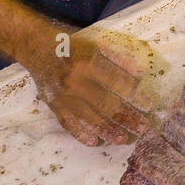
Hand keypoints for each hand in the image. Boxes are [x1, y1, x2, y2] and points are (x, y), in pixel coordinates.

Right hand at [28, 28, 155, 146]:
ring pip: (88, 117)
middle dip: (126, 117)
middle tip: (142, 128)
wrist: (35, 46)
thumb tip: (139, 73)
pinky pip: (67, 122)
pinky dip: (80, 134)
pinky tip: (94, 142)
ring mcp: (62, 95)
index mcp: (87, 61)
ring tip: (123, 139)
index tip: (148, 106)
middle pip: (105, 103)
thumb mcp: (94, 43)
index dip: (134, 95)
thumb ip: (117, 57)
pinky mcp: (53, 104)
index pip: (116, 82)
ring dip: (107, 130)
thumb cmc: (70, 43)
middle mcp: (74, 80)